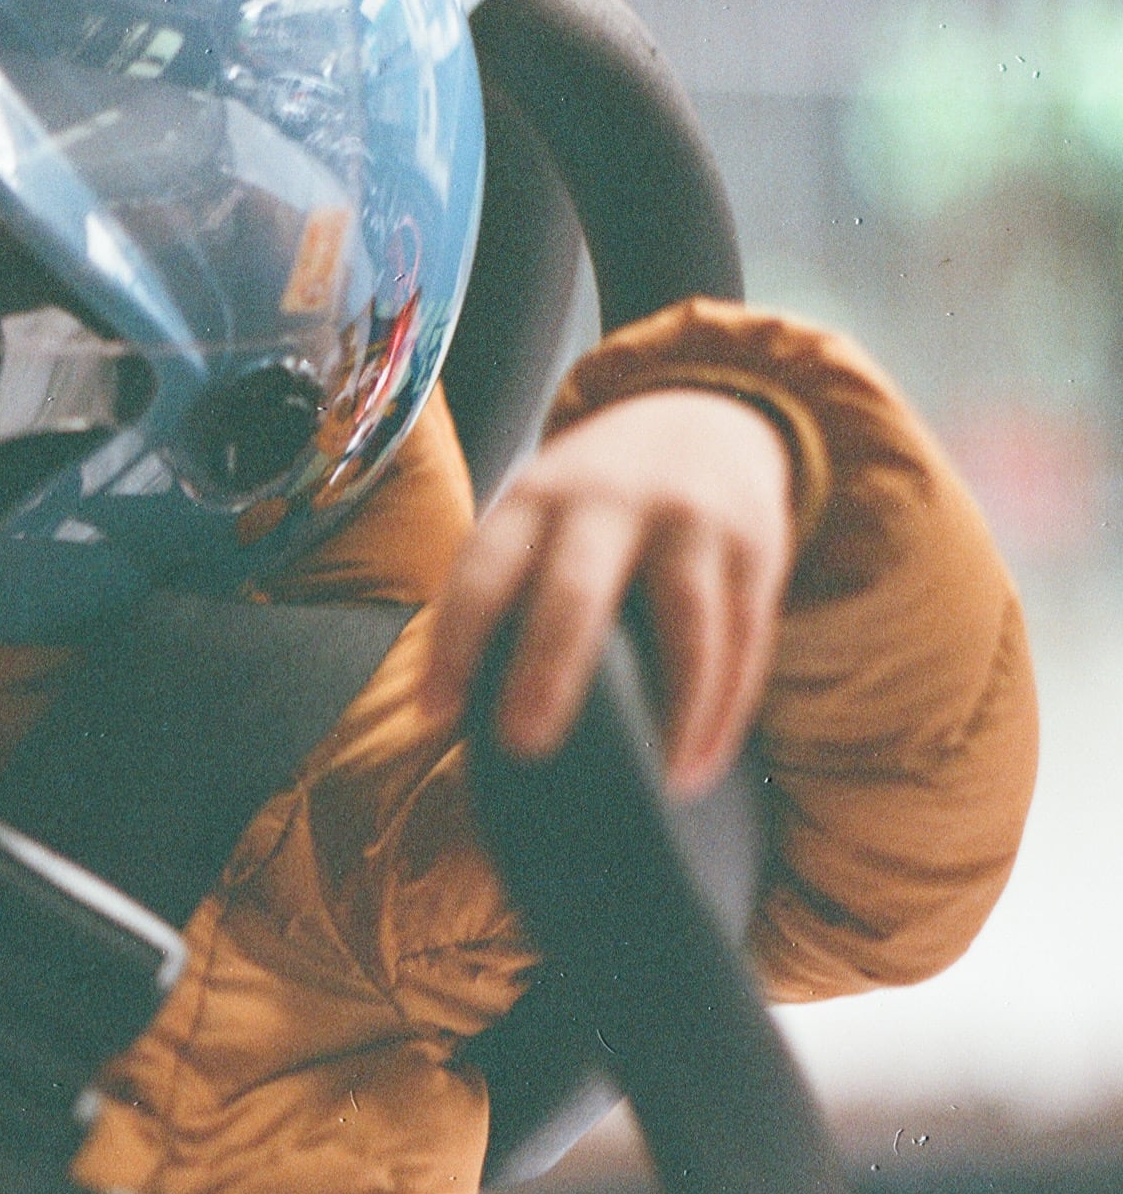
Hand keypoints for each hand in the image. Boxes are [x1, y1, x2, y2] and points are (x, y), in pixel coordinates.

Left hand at [420, 388, 793, 797]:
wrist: (709, 412)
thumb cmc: (595, 497)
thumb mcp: (540, 508)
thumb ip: (506, 585)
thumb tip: (454, 714)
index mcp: (538, 498)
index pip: (484, 570)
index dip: (455, 639)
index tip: (435, 710)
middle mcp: (612, 503)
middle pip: (577, 591)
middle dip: (548, 669)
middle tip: (525, 745)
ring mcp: (692, 524)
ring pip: (687, 627)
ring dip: (671, 712)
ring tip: (649, 782)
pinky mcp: (758, 550)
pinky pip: (746, 644)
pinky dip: (723, 714)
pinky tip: (695, 767)